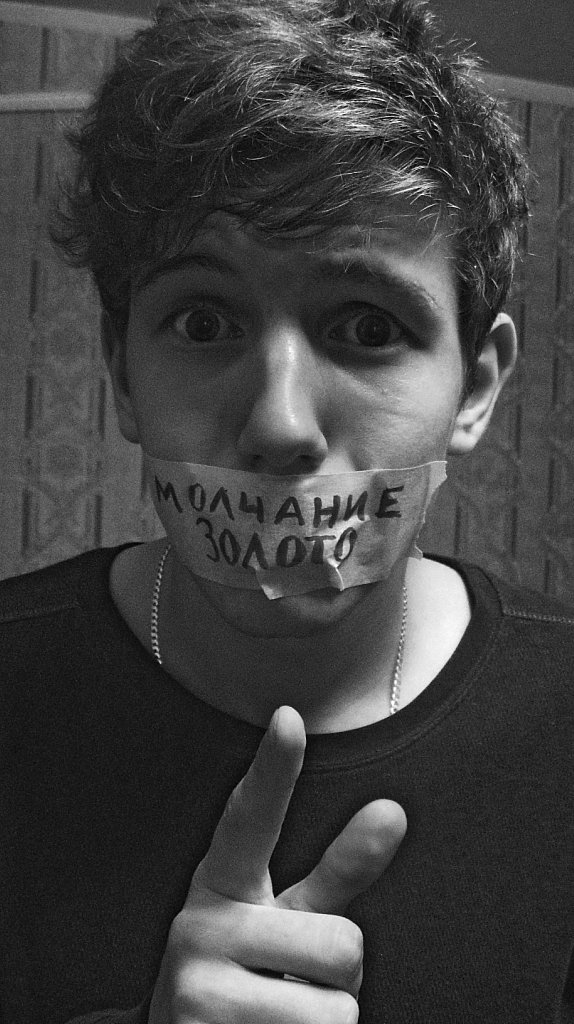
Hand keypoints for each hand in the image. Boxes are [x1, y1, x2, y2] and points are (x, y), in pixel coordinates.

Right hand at [148, 705, 406, 1023]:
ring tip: (277, 1019)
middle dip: (338, 976)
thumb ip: (338, 870)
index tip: (289, 717)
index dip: (274, 771)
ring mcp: (197, 986)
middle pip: (343, 945)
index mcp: (223, 883)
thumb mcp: (284, 920)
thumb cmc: (248, 976)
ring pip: (338, 1008)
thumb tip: (394, 809)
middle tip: (291, 984)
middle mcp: (200, 925)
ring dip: (325, 1021)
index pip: (251, 818)